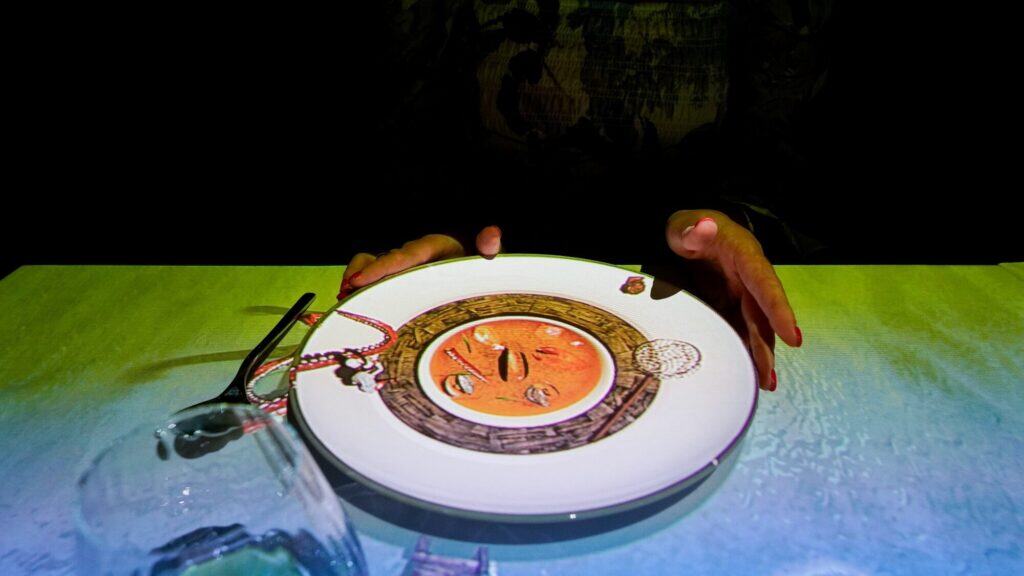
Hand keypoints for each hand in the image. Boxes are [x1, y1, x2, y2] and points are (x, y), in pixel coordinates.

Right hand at [338, 226, 501, 297]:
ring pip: (371, 266)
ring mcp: (404, 267)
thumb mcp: (486, 258)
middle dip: (361, 277)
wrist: (477, 267)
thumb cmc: (480, 264)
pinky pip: (374, 278)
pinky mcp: (399, 278)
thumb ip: (488, 248)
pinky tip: (352, 302)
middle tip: (346, 294)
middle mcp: (414, 255)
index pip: (403, 256)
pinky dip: (360, 287)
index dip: (380, 268)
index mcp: (434, 247)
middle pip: (381, 262)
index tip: (359, 280)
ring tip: (345, 300)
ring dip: (356, 281)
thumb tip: (492, 235)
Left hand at [666, 210, 801, 391]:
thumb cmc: (689, 230)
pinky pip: (739, 331)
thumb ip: (690, 230)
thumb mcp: (684, 226)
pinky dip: (744, 353)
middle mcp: (749, 280)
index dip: (779, 310)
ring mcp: (741, 296)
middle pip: (761, 316)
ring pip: (754, 329)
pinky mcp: (731, 308)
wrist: (690, 235)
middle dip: (767, 347)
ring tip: (764, 385)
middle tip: (768, 378)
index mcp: (744, 257)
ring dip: (759, 356)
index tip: (794, 337)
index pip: (764, 284)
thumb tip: (703, 227)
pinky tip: (745, 376)